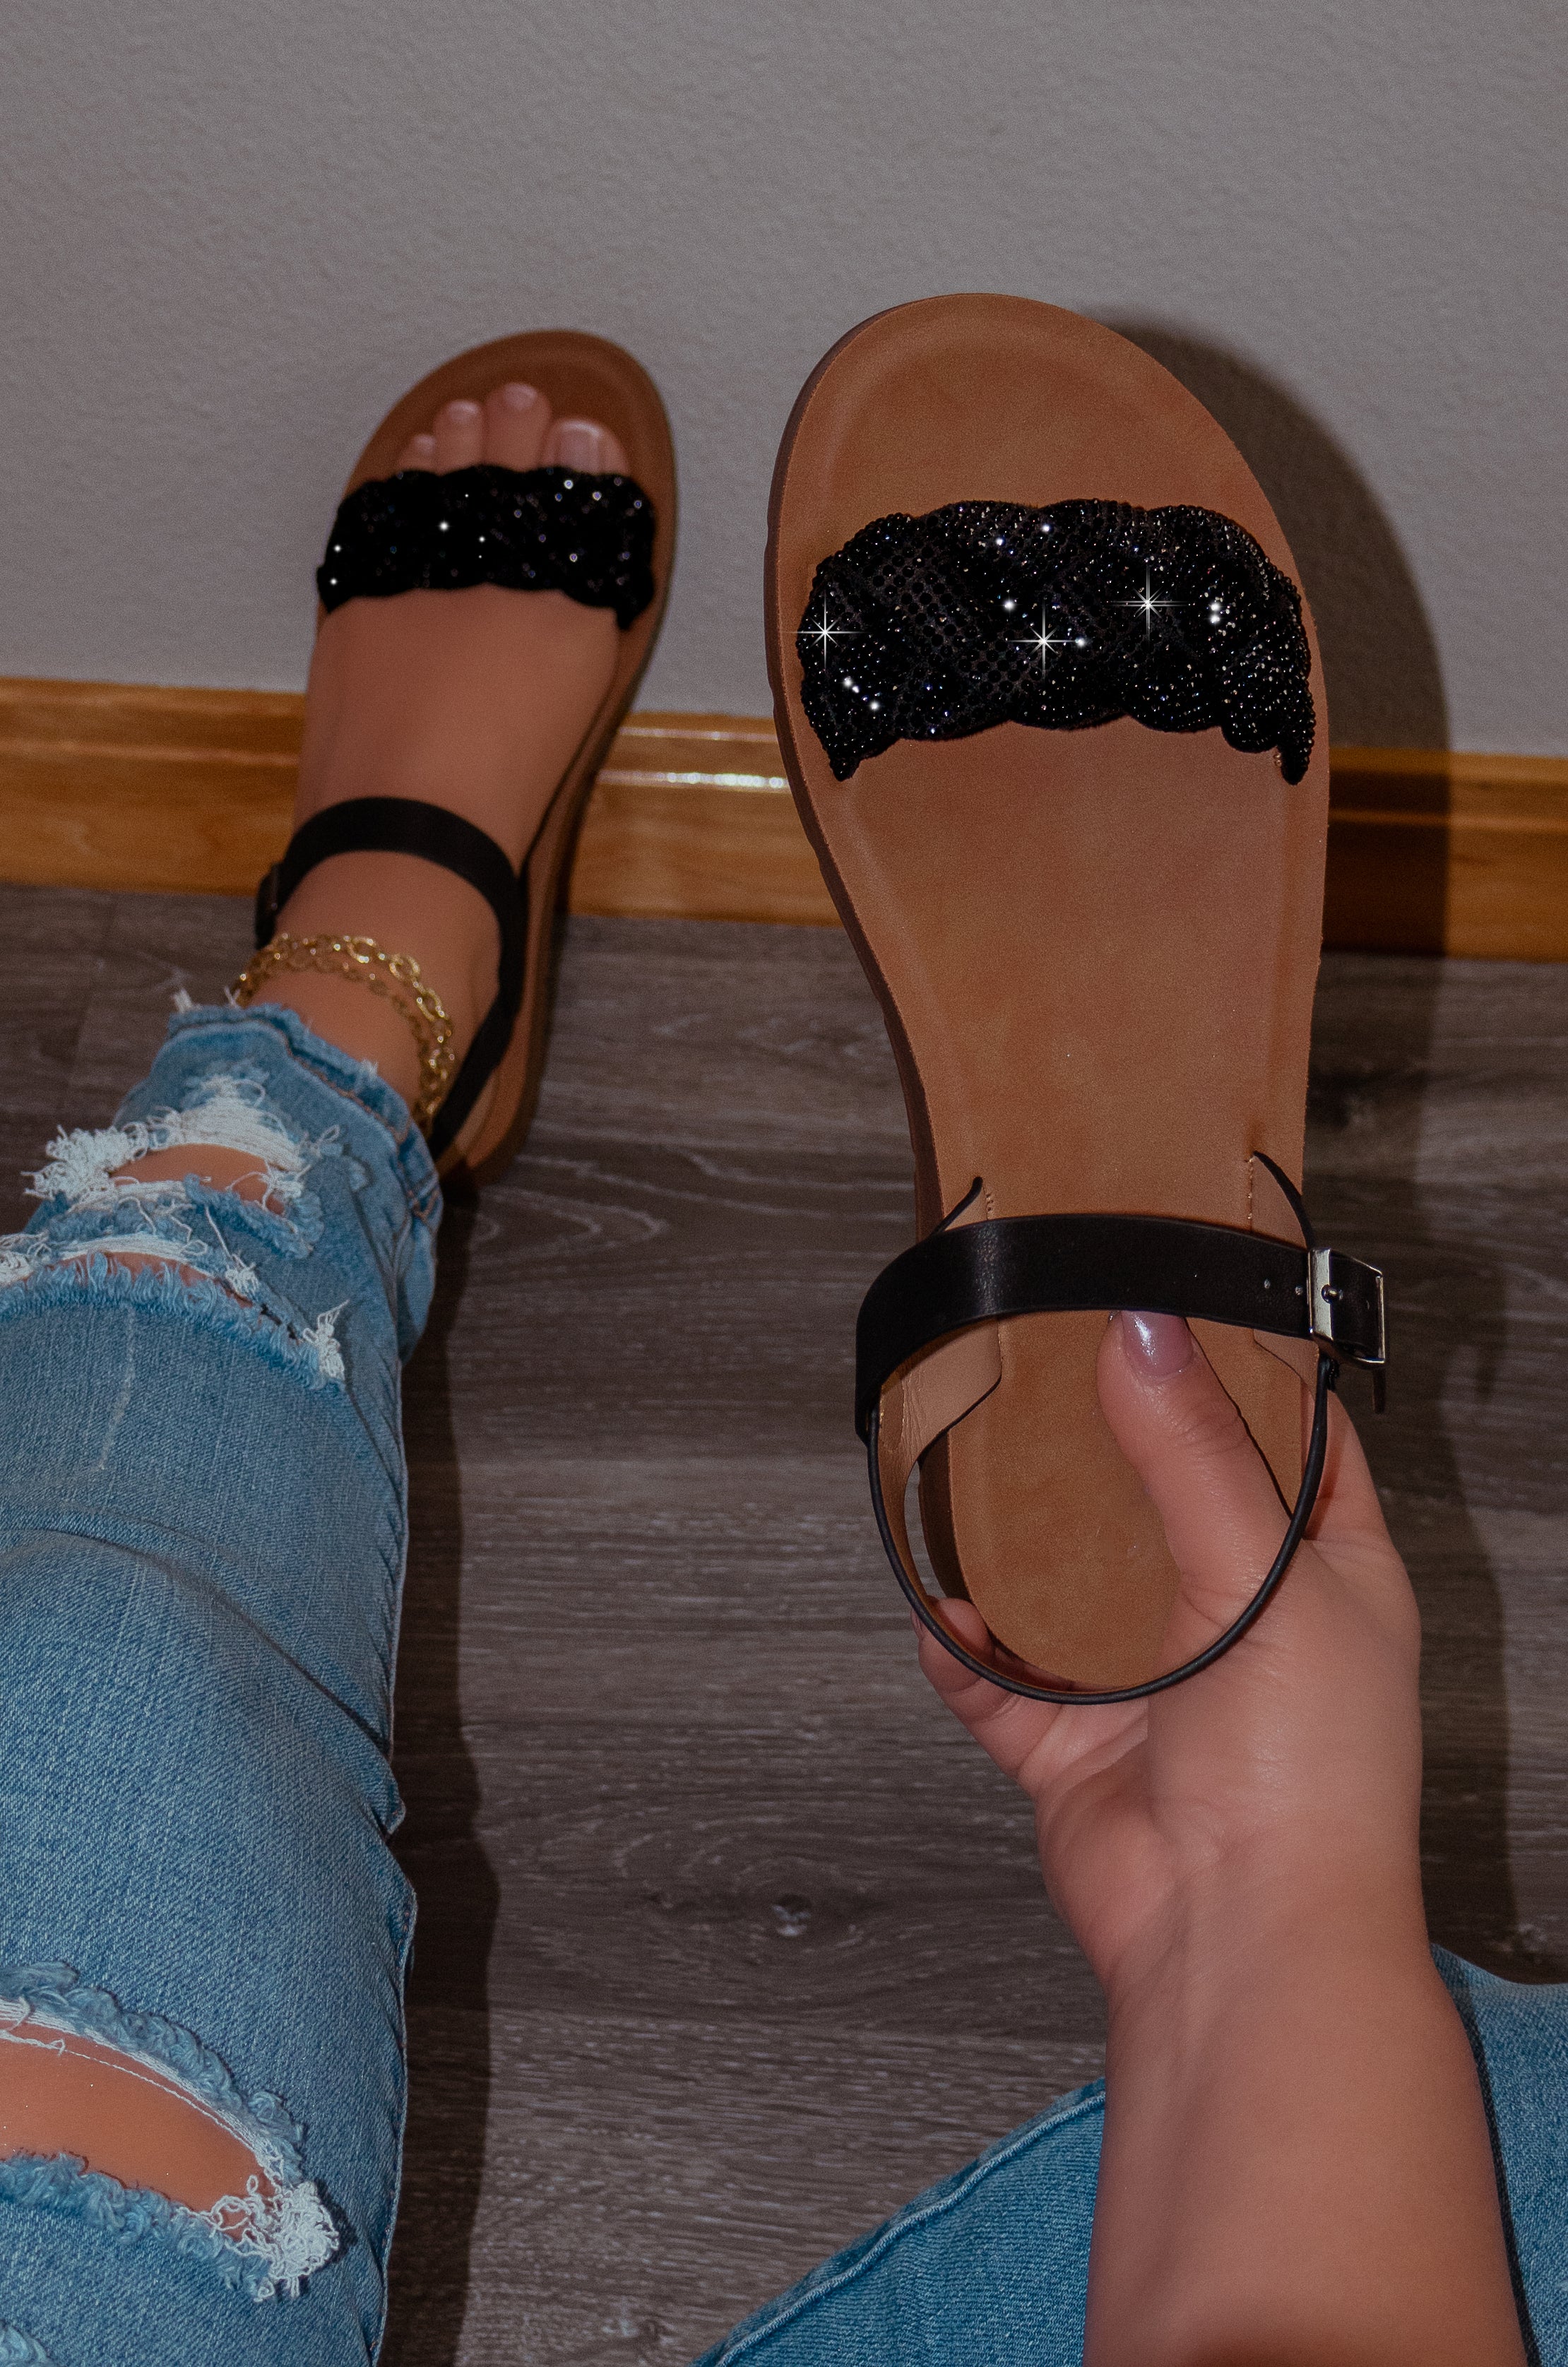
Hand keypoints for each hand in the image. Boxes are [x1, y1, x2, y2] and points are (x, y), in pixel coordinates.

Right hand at [919, 1311, 1421, 1997]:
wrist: (1236, 1940)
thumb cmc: (1306, 1781)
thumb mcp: (1264, 1578)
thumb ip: (1193, 1451)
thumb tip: (1143, 1333)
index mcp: (1328, 1573)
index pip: (1292, 1441)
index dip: (1239, 1370)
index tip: (1173, 1298)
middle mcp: (1244, 1624)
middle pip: (1164, 1502)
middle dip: (1105, 1447)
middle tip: (1047, 1369)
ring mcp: (1155, 1687)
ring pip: (1071, 1587)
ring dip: (1023, 1547)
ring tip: (975, 1473)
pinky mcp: (1078, 1747)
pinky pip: (1000, 1680)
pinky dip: (966, 1649)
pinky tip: (946, 1611)